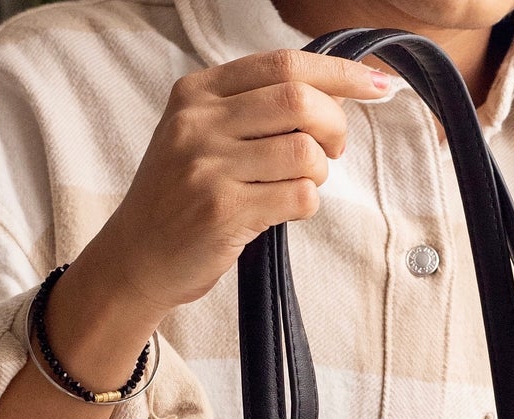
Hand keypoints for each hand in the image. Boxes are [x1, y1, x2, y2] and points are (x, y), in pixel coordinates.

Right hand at [44, 50, 391, 379]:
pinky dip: (307, 204)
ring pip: (304, 151)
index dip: (339, 72)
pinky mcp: (223, 211)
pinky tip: (286, 210)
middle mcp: (199, 122)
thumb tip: (329, 97)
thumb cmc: (179, 199)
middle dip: (335, 125)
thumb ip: (249, 111)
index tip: (378, 85)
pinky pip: (298, 197)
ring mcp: (209, 166)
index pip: (282, 64)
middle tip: (334, 149)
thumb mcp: (198, 136)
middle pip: (299, 100)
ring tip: (303, 183)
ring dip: (320, 172)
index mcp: (198, 92)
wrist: (135, 259)